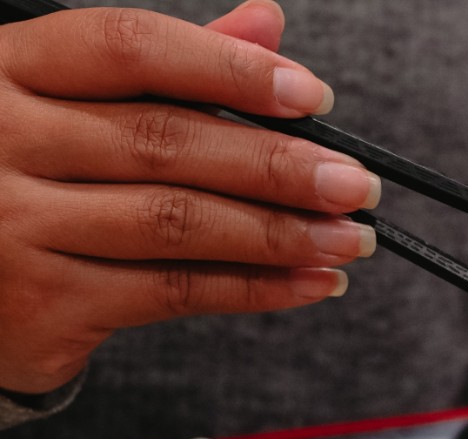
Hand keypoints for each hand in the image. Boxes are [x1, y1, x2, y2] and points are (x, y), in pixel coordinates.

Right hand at [0, 1, 380, 394]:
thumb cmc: (25, 173)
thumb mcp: (66, 101)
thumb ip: (164, 67)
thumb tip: (267, 23)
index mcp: (8, 69)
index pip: (131, 49)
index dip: (230, 69)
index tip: (312, 97)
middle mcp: (1, 141)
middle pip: (168, 143)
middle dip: (279, 167)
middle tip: (355, 185)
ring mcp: (15, 227)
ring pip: (178, 223)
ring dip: (281, 234)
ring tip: (348, 240)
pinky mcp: (44, 305)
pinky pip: (173, 292)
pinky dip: (254, 289)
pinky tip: (308, 282)